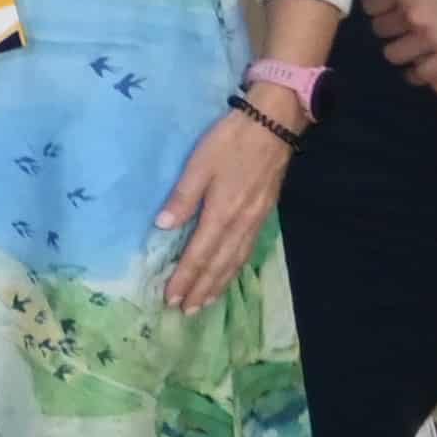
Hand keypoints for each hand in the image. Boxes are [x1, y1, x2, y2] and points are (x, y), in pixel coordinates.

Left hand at [152, 105, 298, 312]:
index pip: (199, 254)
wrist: (274, 125)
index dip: (185, 278)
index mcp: (222, 213)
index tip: (171, 297)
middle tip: (185, 311)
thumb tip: (162, 227)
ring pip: (235, 261)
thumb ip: (182, 197)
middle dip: (201, 289)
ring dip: (218, 284)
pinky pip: (247, 251)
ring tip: (204, 302)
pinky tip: (228, 274)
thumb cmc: (231, 141)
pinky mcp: (264, 215)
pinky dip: (235, 269)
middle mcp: (240, 224)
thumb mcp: (199, 163)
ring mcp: (255, 221)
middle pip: (219, 265)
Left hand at [361, 0, 436, 78]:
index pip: (370, 5)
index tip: (385, 6)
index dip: (376, 5)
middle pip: (381, 30)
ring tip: (407, 46)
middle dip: (387, 27)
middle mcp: (412, 15)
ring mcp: (432, 38)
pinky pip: (424, 73)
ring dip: (398, 50)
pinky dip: (417, 73)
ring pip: (396, 54)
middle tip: (398, 26)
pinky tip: (419, 68)